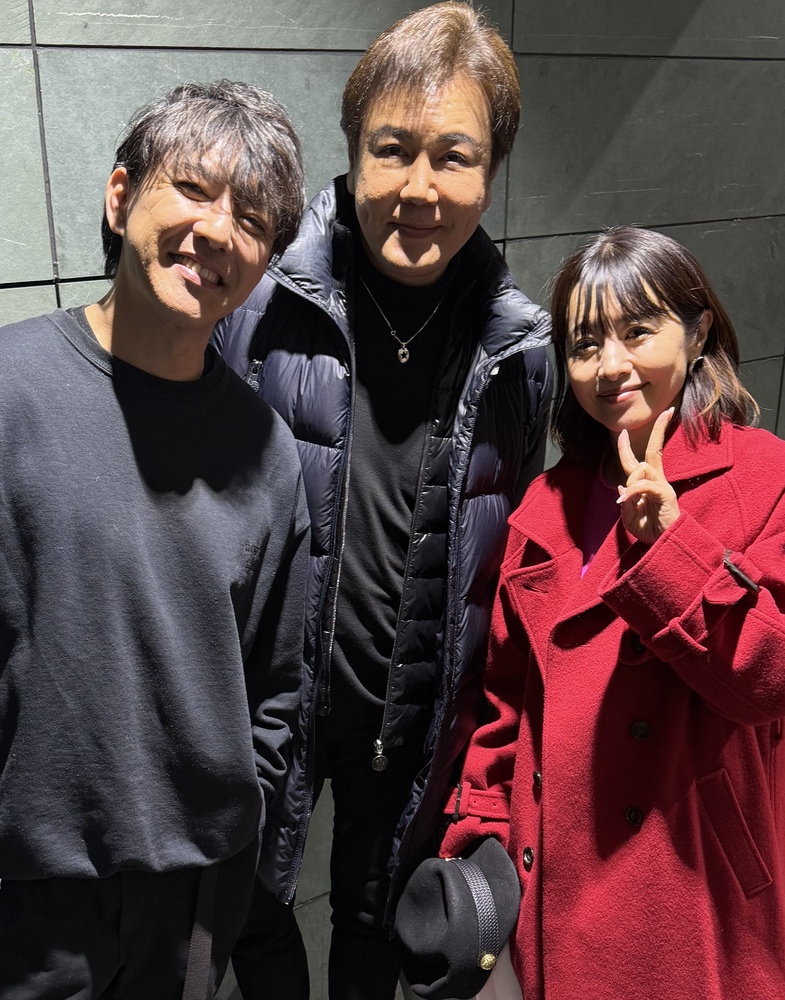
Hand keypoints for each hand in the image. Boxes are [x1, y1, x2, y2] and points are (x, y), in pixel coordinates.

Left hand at [616, 408, 680, 544]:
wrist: (664, 545)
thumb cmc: (650, 531)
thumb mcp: (629, 516)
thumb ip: (626, 500)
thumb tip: (620, 485)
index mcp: (647, 484)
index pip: (638, 460)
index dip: (629, 447)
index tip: (624, 432)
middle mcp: (657, 481)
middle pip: (654, 451)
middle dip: (659, 430)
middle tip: (666, 411)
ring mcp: (663, 487)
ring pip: (642, 468)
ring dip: (630, 481)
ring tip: (626, 500)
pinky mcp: (666, 495)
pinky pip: (646, 485)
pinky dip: (633, 490)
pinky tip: (625, 499)